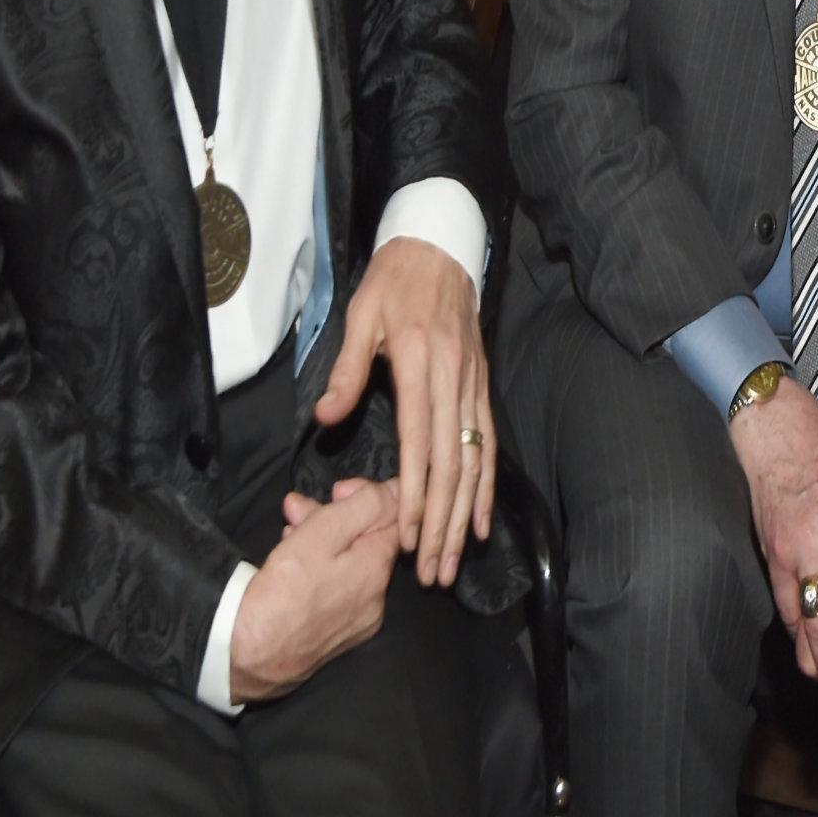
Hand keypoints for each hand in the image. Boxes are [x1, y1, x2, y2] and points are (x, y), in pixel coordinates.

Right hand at [229, 479, 402, 702]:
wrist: (246, 657)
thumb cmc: (280, 593)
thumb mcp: (321, 533)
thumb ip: (364, 507)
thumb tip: (396, 490)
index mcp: (376, 571)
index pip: (393, 518)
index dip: (367, 496)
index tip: (338, 490)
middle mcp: (375, 598)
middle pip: (365, 540)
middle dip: (334, 515)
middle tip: (297, 507)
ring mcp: (356, 620)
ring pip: (347, 563)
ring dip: (320, 538)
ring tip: (287, 530)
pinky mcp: (335, 635)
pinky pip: (336, 589)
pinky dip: (318, 569)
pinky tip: (291, 560)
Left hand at [315, 235, 492, 585]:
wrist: (438, 246)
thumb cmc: (394, 281)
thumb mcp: (362, 316)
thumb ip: (347, 369)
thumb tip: (327, 416)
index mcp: (423, 364)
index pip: (420, 442)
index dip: (417, 495)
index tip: (410, 539)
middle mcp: (455, 379)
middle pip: (454, 464)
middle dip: (445, 523)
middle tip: (434, 570)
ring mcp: (474, 383)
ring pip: (476, 460)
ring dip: (468, 514)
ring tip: (458, 557)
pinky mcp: (482, 383)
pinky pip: (489, 441)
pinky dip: (487, 484)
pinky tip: (482, 517)